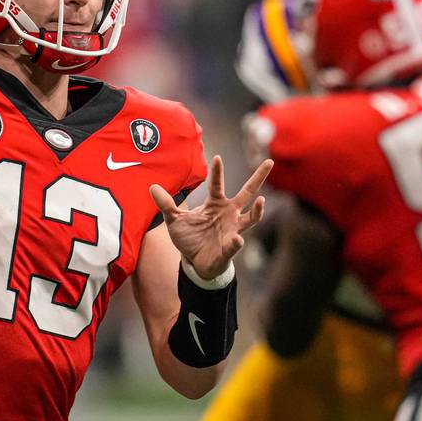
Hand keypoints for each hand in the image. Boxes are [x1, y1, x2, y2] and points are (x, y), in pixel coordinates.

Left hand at [150, 156, 273, 278]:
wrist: (195, 262)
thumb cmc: (190, 238)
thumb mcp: (174, 220)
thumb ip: (166, 204)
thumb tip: (152, 187)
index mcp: (216, 204)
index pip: (217, 184)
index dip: (217, 171)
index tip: (218, 157)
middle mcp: (229, 213)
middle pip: (247, 192)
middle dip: (258, 178)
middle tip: (269, 162)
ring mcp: (233, 230)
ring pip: (251, 218)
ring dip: (257, 211)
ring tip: (262, 201)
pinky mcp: (230, 248)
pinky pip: (235, 244)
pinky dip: (236, 242)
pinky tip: (237, 239)